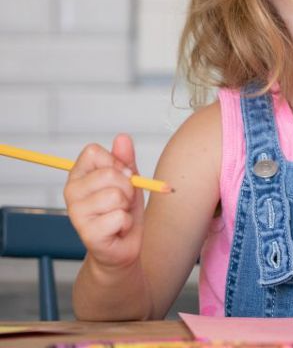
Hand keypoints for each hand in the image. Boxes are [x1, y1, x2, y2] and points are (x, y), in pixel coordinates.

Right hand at [63, 134, 144, 271]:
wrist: (123, 247)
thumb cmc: (123, 211)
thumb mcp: (129, 181)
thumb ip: (125, 159)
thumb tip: (122, 137)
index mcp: (79, 176)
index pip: (92, 152)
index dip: (115, 161)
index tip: (121, 176)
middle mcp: (71, 193)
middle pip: (109, 173)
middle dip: (127, 187)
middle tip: (123, 201)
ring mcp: (76, 214)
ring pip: (116, 196)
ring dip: (127, 207)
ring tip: (119, 215)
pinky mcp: (87, 234)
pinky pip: (119, 217)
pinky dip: (126, 223)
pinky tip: (118, 229)